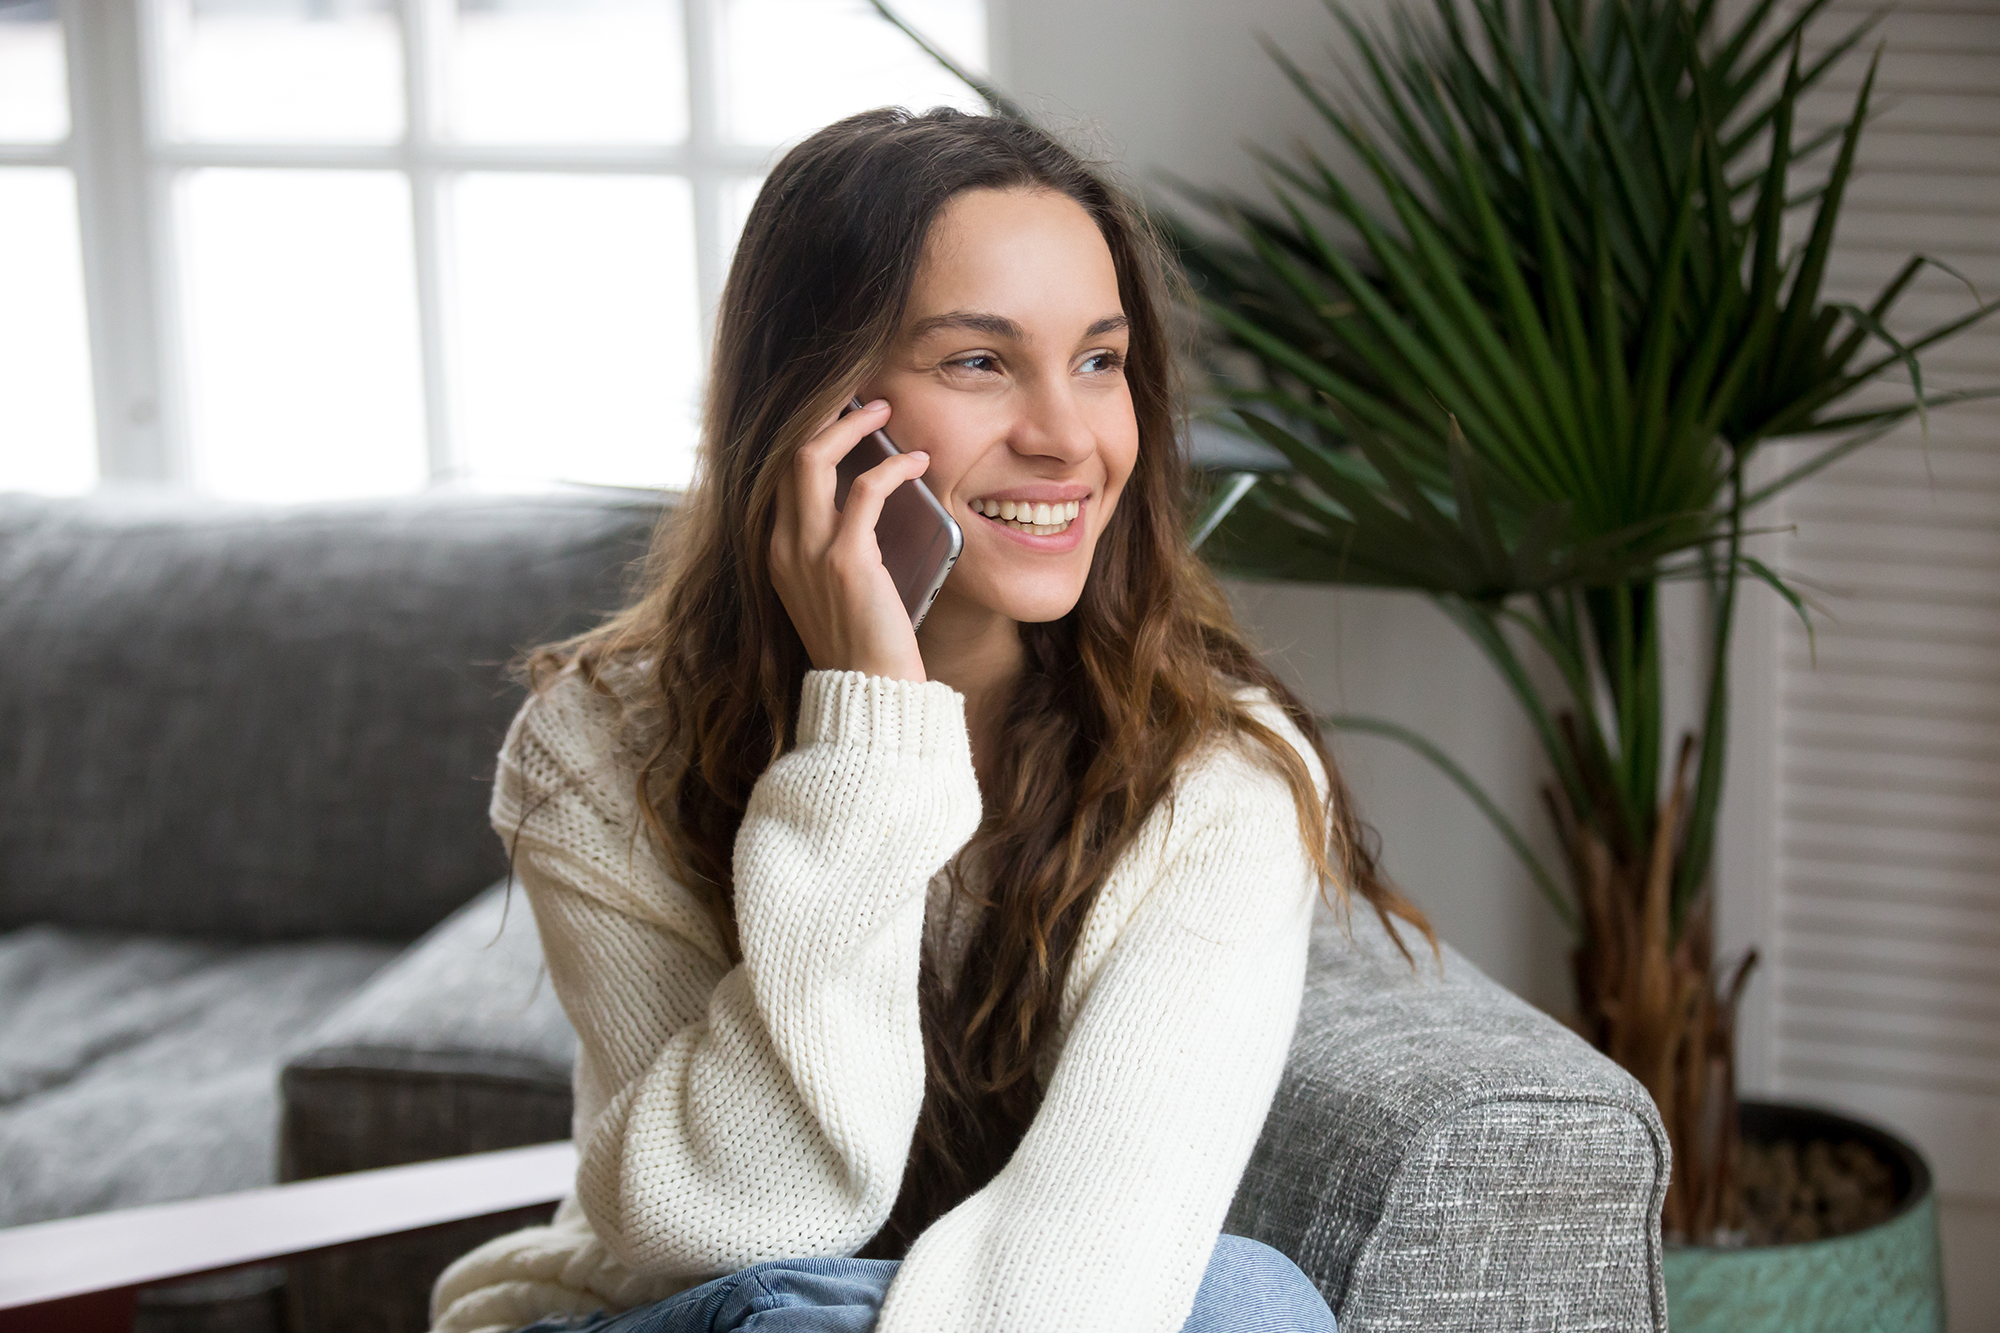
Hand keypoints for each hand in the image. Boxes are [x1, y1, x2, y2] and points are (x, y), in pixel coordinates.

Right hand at [769, 399, 929, 682]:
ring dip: (851, 423)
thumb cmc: (863, 646)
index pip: (777, 475)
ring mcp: (808, 553)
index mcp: (776, 553)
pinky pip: (866, 490)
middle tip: (861, 398)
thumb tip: (866, 502)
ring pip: (811, 457)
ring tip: (885, 410)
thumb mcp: (832, 592)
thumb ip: (834, 548)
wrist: (868, 697)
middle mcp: (782, 547)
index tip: (838, 414)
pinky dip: (894, 468)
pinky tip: (917, 463)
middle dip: (821, 414)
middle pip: (784, 454)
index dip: (807, 435)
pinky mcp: (846, 561)